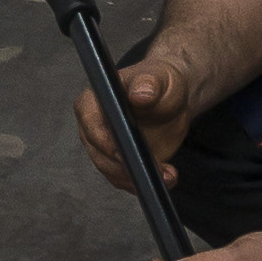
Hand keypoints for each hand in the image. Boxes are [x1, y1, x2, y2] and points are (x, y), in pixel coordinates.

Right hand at [76, 39, 188, 196]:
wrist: (171, 100)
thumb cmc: (160, 83)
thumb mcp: (159, 78)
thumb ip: (149, 83)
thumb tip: (140, 94)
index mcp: (94, 100)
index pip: (90, 123)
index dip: (104, 139)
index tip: (122, 150)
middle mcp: (92, 127)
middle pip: (99, 153)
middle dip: (125, 164)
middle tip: (153, 167)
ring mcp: (104, 148)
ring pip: (112, 171)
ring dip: (138, 177)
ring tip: (168, 174)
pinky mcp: (118, 164)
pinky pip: (125, 180)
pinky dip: (144, 182)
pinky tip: (166, 178)